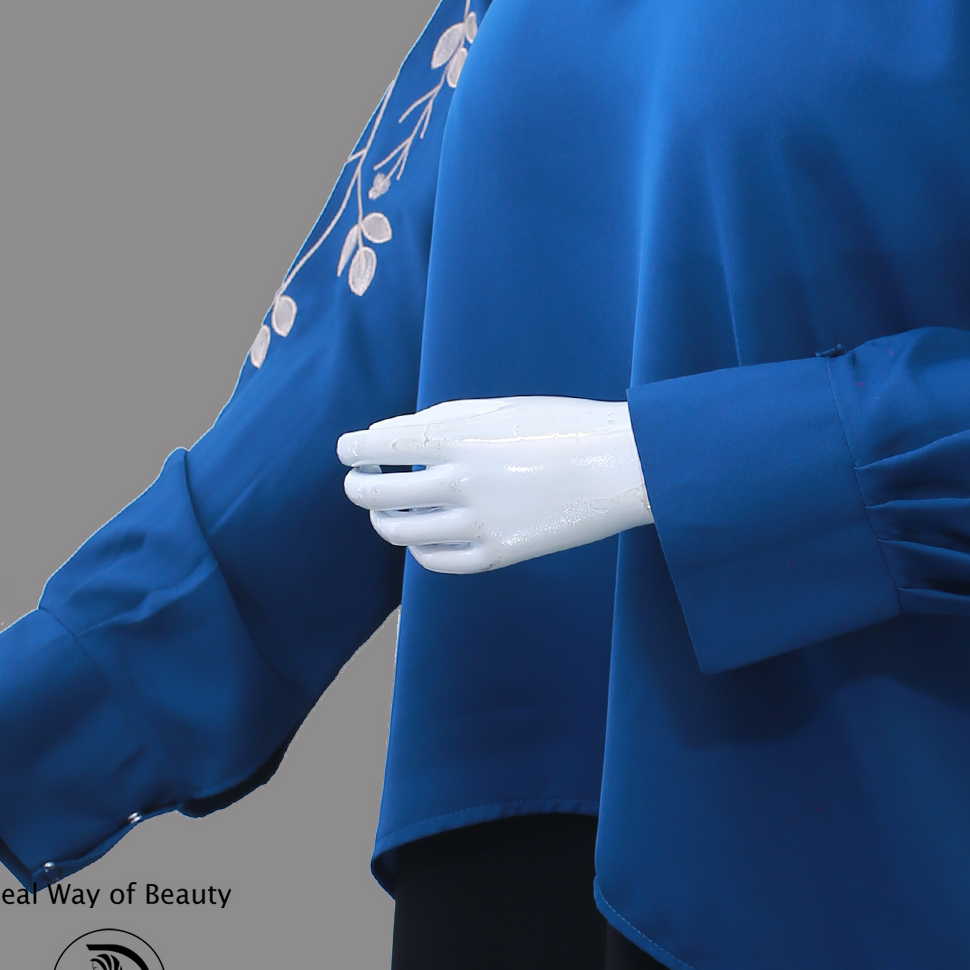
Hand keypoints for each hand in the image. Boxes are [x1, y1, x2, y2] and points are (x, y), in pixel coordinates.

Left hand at [339, 395, 651, 574]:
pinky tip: (425, 535)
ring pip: (399, 532)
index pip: (376, 447)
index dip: (351, 451)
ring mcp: (477, 524)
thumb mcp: (495, 408)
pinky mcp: (498, 554)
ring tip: (390, 511)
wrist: (619, 464)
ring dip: (384, 520)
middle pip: (374, 496)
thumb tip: (382, 436)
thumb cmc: (559, 425)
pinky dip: (420, 548)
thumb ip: (436, 420)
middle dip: (358, 488)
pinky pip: (436, 561)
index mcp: (456, 438)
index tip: (349, 452)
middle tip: (362, 482)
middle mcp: (460, 482)